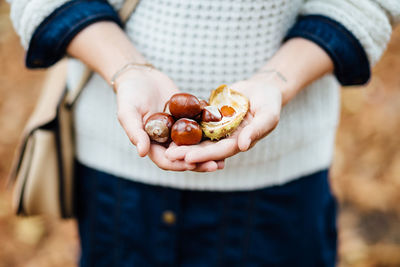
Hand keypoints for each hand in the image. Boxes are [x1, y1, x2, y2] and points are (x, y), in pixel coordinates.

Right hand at [115, 68, 223, 171]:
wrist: (141, 76)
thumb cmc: (129, 94)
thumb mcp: (127, 112)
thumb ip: (134, 132)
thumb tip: (142, 153)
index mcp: (151, 144)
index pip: (166, 160)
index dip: (179, 164)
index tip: (193, 165)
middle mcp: (166, 141)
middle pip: (185, 157)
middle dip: (200, 163)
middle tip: (217, 165)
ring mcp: (178, 131)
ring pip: (195, 146)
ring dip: (210, 152)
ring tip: (226, 156)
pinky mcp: (188, 119)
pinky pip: (201, 128)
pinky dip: (212, 133)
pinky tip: (227, 134)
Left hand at [165, 74, 282, 163]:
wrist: (262, 88)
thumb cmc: (270, 103)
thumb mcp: (268, 115)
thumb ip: (257, 130)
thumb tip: (242, 146)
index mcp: (240, 142)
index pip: (220, 152)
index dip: (205, 155)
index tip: (188, 158)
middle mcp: (226, 139)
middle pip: (205, 148)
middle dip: (187, 153)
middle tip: (169, 155)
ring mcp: (217, 129)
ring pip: (198, 138)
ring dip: (182, 143)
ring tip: (165, 146)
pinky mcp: (210, 117)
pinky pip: (196, 121)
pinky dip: (184, 125)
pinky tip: (169, 126)